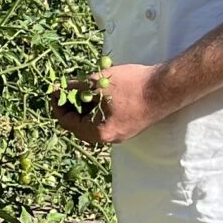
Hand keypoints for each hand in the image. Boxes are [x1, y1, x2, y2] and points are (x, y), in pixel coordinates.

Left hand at [51, 62, 169, 145]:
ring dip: (86, 106)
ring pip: (94, 122)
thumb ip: (76, 88)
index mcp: (98, 133)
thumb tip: (60, 89)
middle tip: (68, 89)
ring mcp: (121, 134)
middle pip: (80, 125)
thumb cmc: (131, 86)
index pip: (68, 123)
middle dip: (72, 106)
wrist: (167, 87)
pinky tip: (99, 92)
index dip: (58, 106)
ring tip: (84, 88)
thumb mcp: (97, 83)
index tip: (55, 91)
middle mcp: (109, 139)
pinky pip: (107, 120)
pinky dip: (99, 108)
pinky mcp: (130, 126)